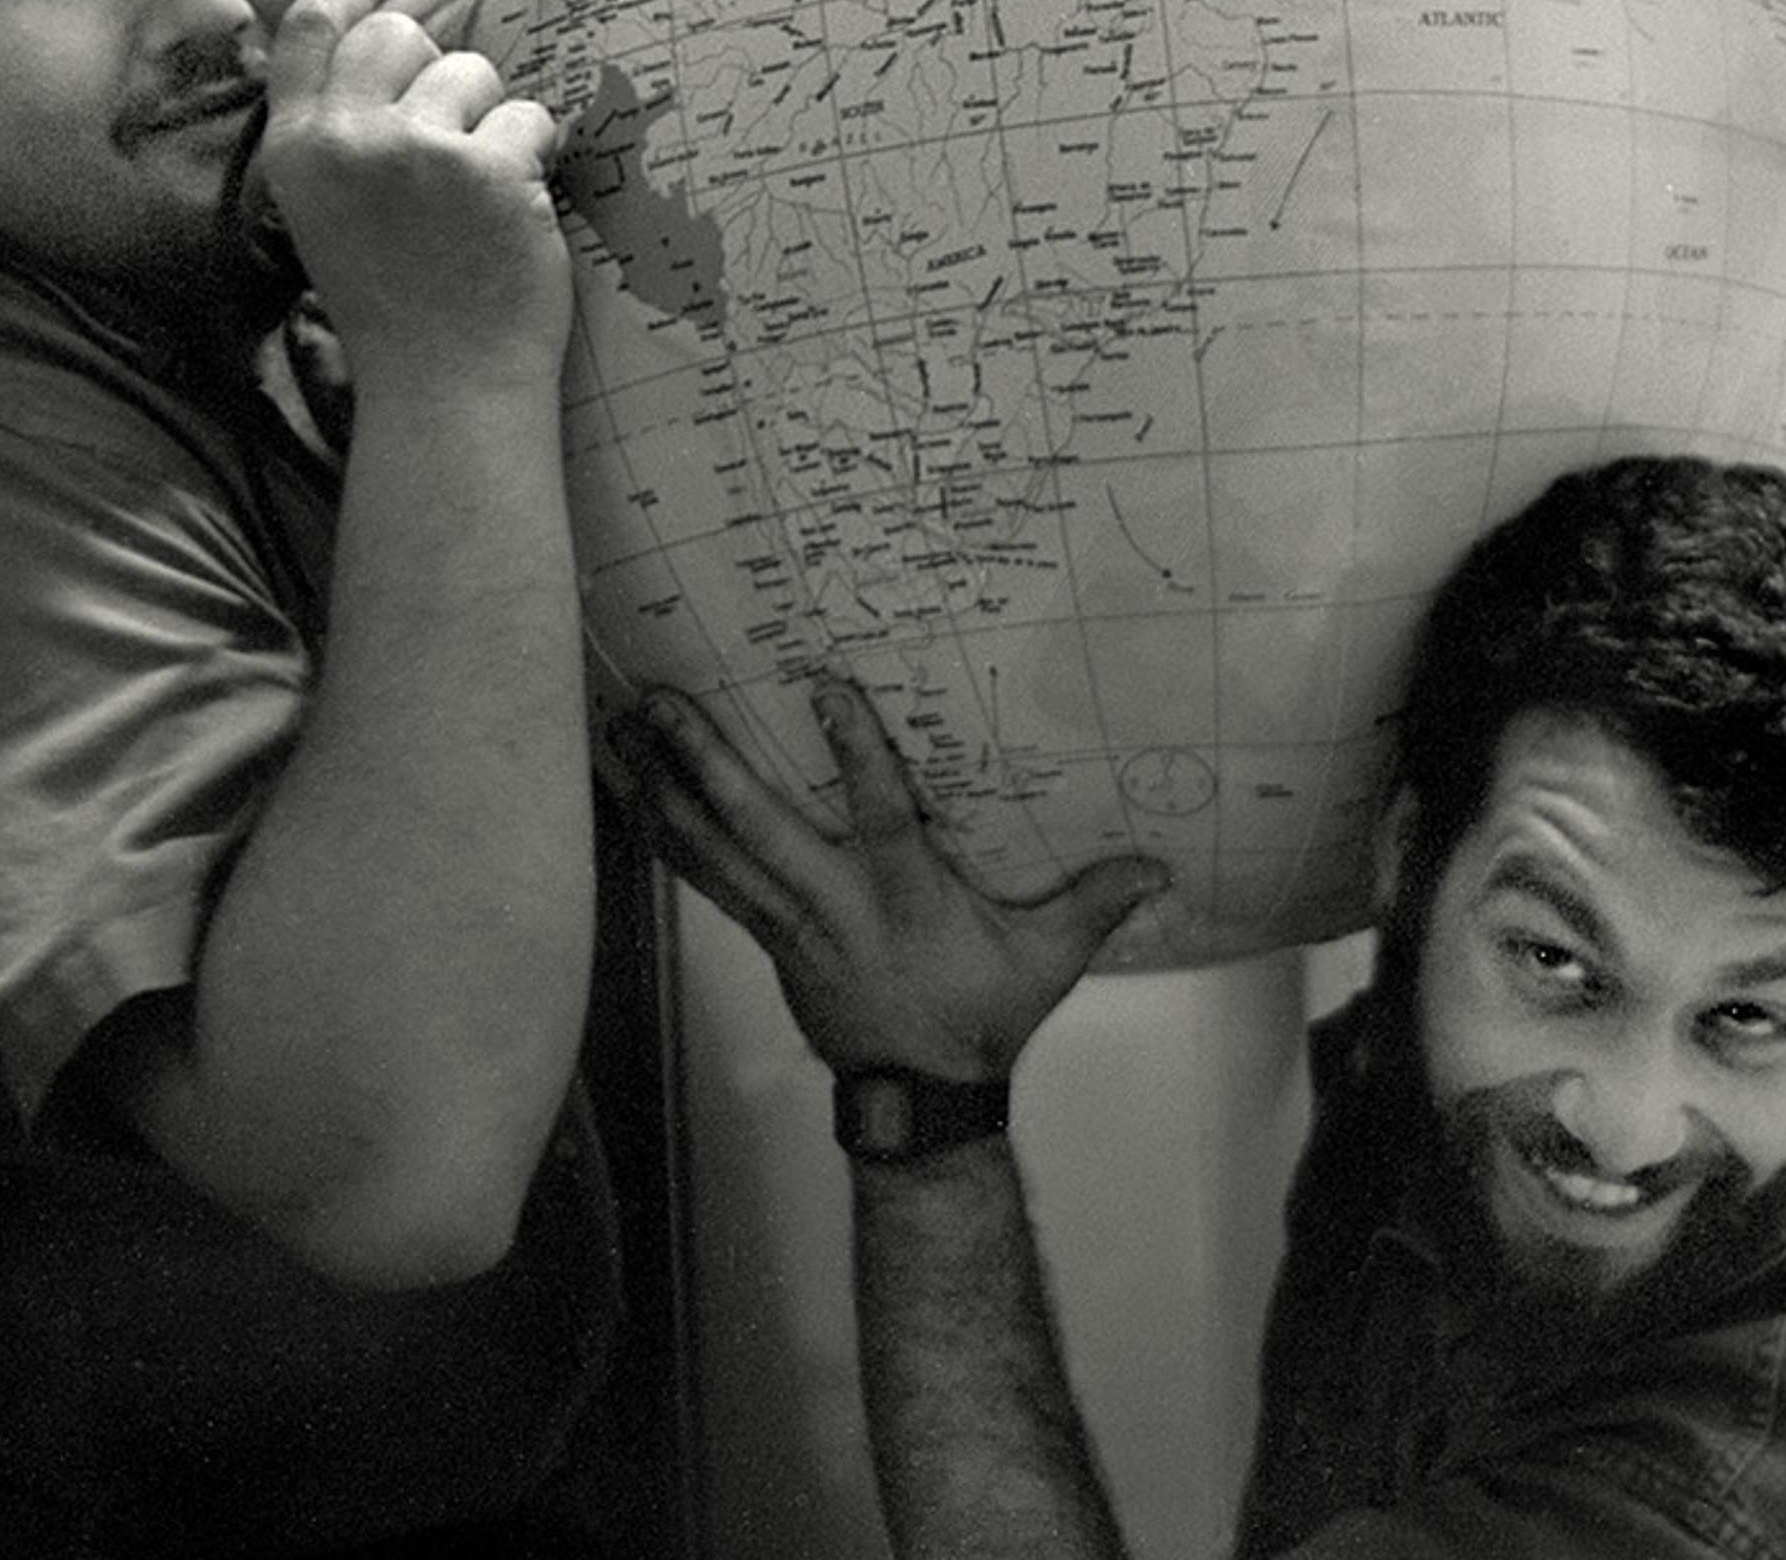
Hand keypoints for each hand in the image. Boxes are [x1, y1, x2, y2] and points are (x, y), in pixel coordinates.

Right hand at [256, 0, 566, 392]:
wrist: (444, 383)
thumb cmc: (398, 298)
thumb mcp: (331, 206)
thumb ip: (343, 124)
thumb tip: (398, 20)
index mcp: (295, 148)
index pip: (314, 27)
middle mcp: (346, 139)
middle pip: (395, 34)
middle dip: (436, 54)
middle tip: (460, 95)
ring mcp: (417, 149)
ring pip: (469, 71)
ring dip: (488, 115)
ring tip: (478, 190)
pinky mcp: (487, 167)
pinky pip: (528, 117)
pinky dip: (535, 155)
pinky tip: (515, 208)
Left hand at [607, 679, 1170, 1083]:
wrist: (918, 1099)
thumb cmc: (977, 1020)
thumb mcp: (1047, 962)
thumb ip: (1095, 904)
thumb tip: (1159, 868)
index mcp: (904, 898)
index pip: (879, 812)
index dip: (853, 750)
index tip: (822, 686)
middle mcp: (834, 905)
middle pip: (757, 827)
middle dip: (706, 763)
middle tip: (665, 703)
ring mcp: (790, 924)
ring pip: (715, 850)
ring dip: (665, 789)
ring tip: (626, 730)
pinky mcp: (767, 938)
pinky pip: (706, 880)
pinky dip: (668, 837)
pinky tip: (637, 796)